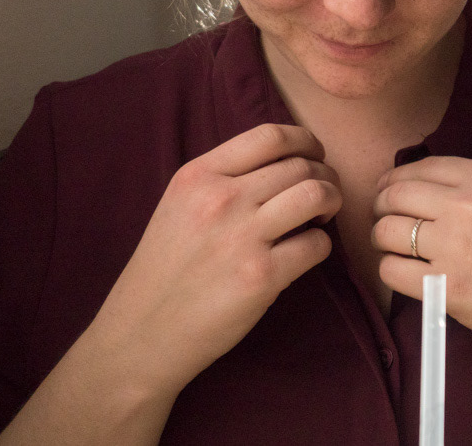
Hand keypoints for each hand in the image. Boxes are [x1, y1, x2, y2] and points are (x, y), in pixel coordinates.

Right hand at [86, 124, 340, 398]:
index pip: (271, 135)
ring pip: (317, 194)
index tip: (315, 156)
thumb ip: (224, 178)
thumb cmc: (165, 271)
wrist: (139, 336)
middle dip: (324, 175)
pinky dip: (321, 245)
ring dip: (332, 201)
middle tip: (323, 195)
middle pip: (301, 165)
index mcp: (198, 176)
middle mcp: (220, 199)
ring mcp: (241, 237)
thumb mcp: (179, 206)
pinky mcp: (260, 276)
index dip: (306, 141)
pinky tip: (306, 252)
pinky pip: (317, 244)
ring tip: (322, 216)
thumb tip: (287, 161)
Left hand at [371, 157, 471, 382]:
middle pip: (394, 195)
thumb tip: (416, 186)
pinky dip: (392, 273)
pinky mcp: (446, 287)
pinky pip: (391, 270)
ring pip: (386, 232)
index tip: (390, 194)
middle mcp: (468, 204)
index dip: (395, 181)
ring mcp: (456, 245)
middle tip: (388, 224)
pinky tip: (409, 276)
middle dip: (382, 210)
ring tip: (400, 252)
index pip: (418, 167)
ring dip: (385, 242)